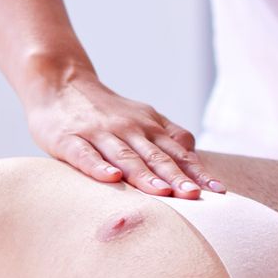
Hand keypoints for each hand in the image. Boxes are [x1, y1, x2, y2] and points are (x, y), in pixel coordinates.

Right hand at [25, 77, 223, 196]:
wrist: (60, 81)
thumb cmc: (106, 111)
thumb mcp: (142, 117)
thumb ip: (169, 136)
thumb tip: (196, 158)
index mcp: (149, 127)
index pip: (178, 152)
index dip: (197, 171)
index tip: (218, 190)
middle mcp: (128, 128)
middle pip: (156, 157)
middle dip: (176, 177)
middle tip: (195, 196)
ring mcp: (99, 133)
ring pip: (125, 156)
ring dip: (144, 175)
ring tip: (162, 193)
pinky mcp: (69, 139)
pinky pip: (85, 154)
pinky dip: (98, 166)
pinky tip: (111, 178)